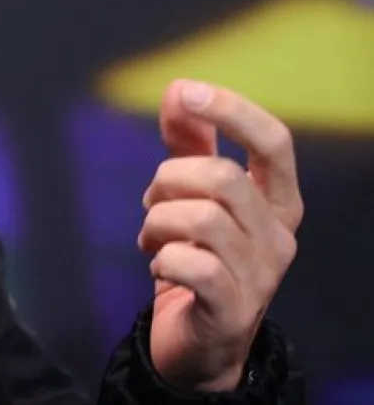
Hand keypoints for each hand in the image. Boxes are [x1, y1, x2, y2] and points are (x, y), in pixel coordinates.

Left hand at [139, 80, 302, 390]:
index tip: (185, 92)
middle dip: (169, 180)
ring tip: (153, 239)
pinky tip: (160, 266)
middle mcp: (278, 236)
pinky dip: (162, 258)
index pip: (275, 142)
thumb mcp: (196, 195)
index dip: (231, 109)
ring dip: (157, 221)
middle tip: (153, 203)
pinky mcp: (232, 309)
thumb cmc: (199, 257)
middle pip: (223, 177)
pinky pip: (192, 264)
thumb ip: (191, 143)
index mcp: (276, 201)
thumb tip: (178, 89)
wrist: (200, 343)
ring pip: (202, 218)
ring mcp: (260, 275)